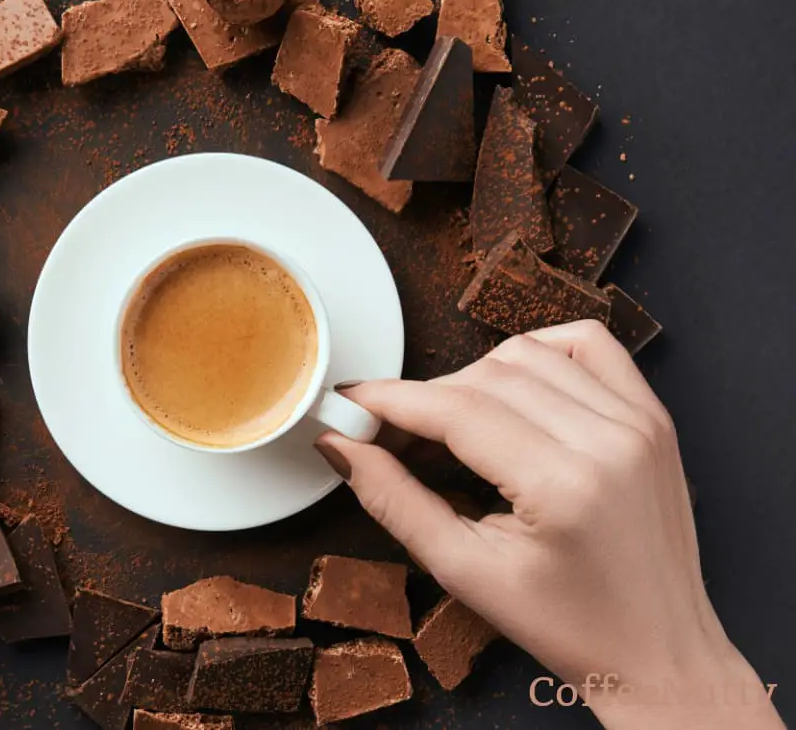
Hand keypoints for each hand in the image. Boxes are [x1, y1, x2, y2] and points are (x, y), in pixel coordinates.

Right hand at [317, 321, 782, 729]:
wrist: (659, 653)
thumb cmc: (567, 626)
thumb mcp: (465, 571)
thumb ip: (394, 500)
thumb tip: (340, 446)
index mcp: (563, 485)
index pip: (455, 410)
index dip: (390, 400)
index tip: (349, 401)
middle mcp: (609, 438)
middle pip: (486, 375)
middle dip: (424, 396)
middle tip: (389, 431)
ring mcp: (638, 421)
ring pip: (529, 353)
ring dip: (474, 376)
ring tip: (449, 422)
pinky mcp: (652, 417)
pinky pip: (587, 345)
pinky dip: (540, 352)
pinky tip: (512, 388)